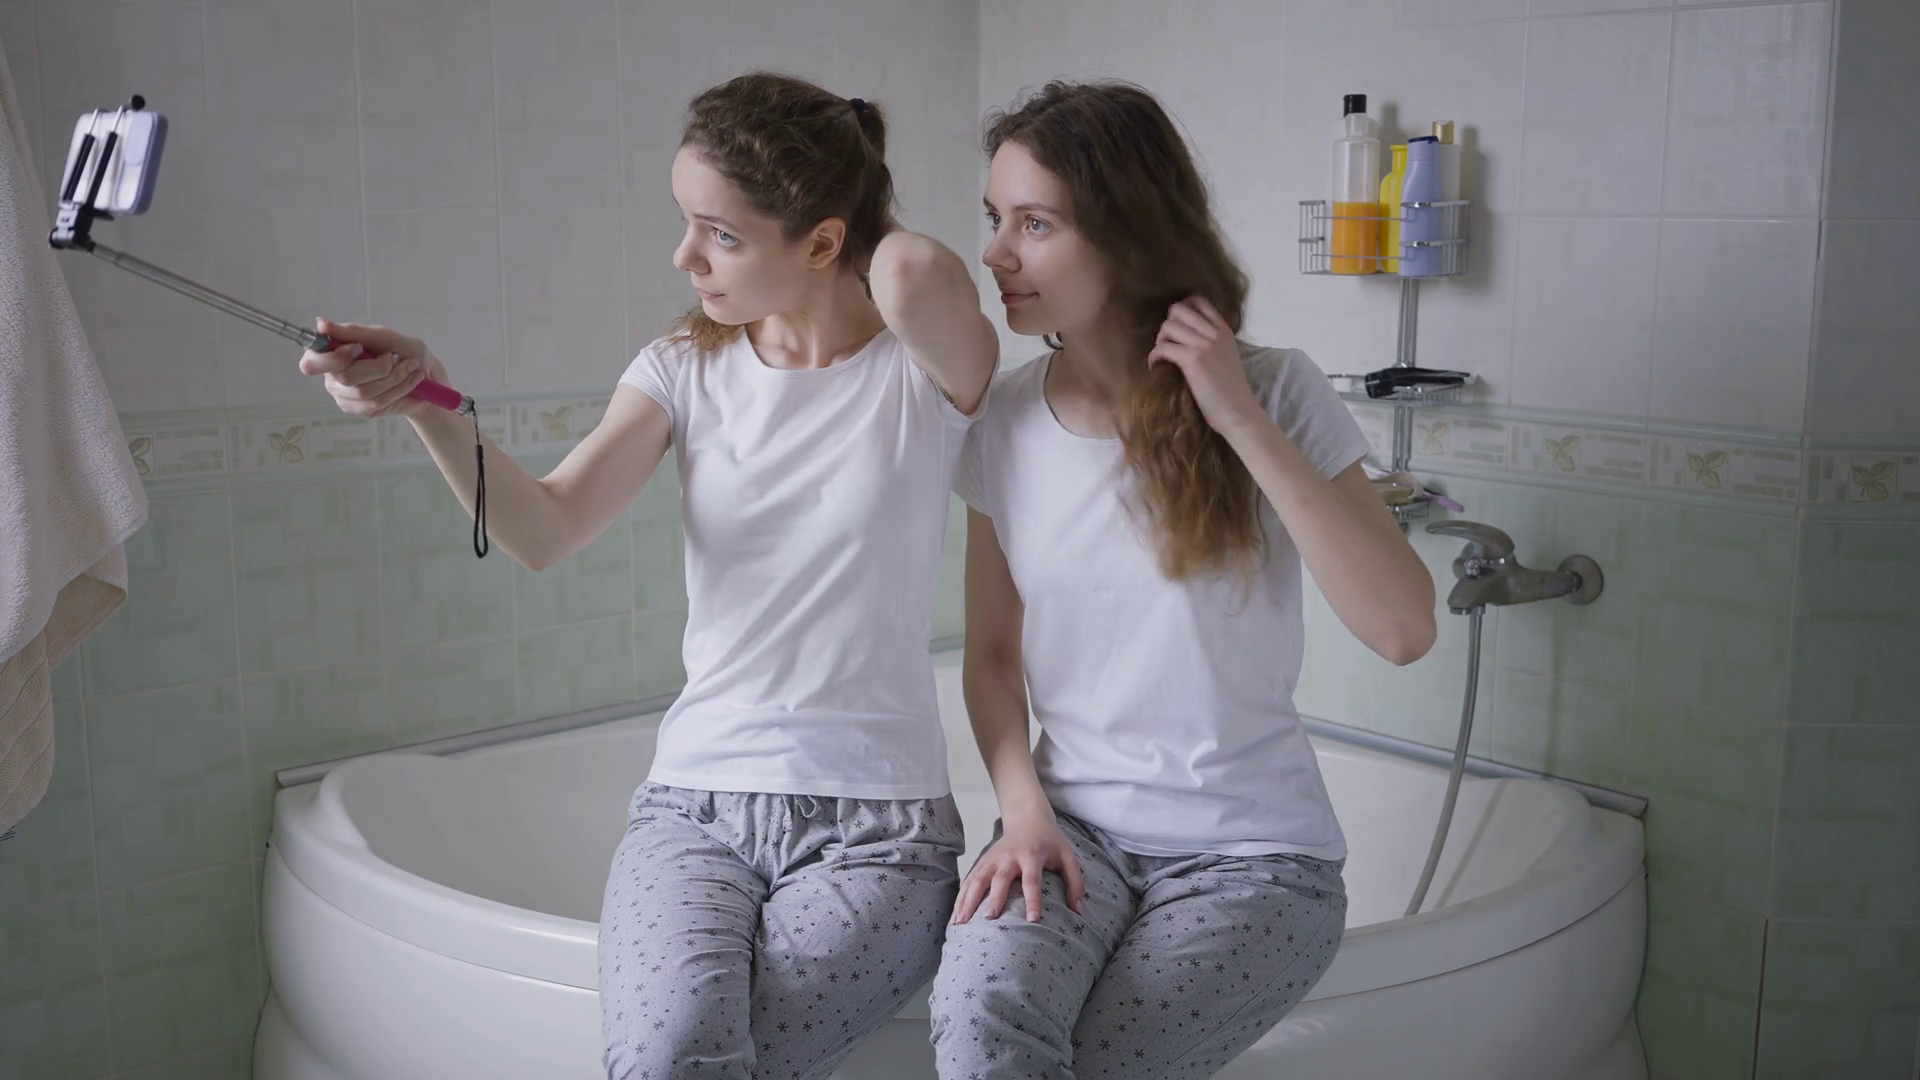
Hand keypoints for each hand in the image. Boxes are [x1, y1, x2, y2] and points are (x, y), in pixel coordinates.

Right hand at [298, 318, 448, 418]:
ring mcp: (346, 397)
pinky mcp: (362, 411)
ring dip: (395, 378)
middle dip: (379, 367)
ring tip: (410, 367)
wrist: (425, 373)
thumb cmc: (402, 350)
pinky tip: (411, 382)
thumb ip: (352, 331)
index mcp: (330, 355)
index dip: (335, 358)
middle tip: (395, 357)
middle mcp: (333, 377)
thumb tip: (320, 323)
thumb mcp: (381, 335)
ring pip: (365, 392)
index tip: (358, 348)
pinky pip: (378, 404)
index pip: (311, 363)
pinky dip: (399, 390)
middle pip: (347, 378)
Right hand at [951, 812, 1085, 923]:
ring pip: (977, 879)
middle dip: (994, 898)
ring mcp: (992, 859)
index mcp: (1031, 856)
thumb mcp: (1067, 857)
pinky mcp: (982, 861)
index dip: (1033, 900)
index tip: (1033, 920)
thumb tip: (1077, 910)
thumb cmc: (1049, 842)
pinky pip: (968, 880)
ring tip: (961, 923)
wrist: (1027, 818)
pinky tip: (955, 916)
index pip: (1032, 880)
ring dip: (968, 900)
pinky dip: (961, 897)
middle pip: (999, 878)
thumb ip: (1075, 882)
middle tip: (989, 919)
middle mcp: (1008, 857)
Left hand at [1147, 296, 1263, 433]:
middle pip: (1178, 309)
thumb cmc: (1230, 390)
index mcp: (1224, 330)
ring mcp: (1203, 344)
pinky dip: (1154, 357)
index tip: (1176, 327)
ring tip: (1162, 356)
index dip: (1181, 309)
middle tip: (1167, 343)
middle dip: (1167, 325)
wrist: (1237, 411)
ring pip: (1168, 326)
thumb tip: (1186, 335)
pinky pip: (1163, 348)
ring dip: (1159, 341)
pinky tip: (1156, 366)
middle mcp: (1214, 332)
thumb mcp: (1226, 355)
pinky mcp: (1193, 360)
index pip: (1199, 300)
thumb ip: (1212, 341)